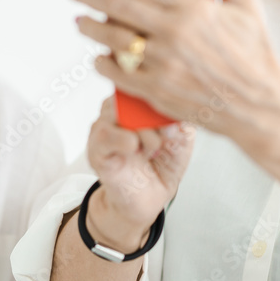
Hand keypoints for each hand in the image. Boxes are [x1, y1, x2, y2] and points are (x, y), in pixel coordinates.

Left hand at [67, 0, 279, 148]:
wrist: (261, 108)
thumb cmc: (255, 56)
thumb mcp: (247, 6)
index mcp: (193, 6)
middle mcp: (174, 33)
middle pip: (116, 4)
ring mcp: (163, 64)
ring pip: (112, 38)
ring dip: (90, 26)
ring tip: (81, 19)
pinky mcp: (157, 92)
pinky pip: (118, 73)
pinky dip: (103, 62)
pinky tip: (98, 55)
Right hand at [85, 96, 193, 250]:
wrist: (149, 200)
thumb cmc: (163, 164)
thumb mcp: (181, 137)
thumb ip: (181, 116)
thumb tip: (182, 101)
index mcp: (135, 101)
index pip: (142, 80)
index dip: (163, 93)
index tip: (179, 113)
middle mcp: (117, 109)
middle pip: (129, 90)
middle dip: (155, 111)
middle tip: (169, 132)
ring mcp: (104, 127)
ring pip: (118, 110)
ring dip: (143, 130)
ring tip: (155, 148)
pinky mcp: (97, 149)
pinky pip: (105, 134)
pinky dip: (125, 140)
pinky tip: (137, 149)